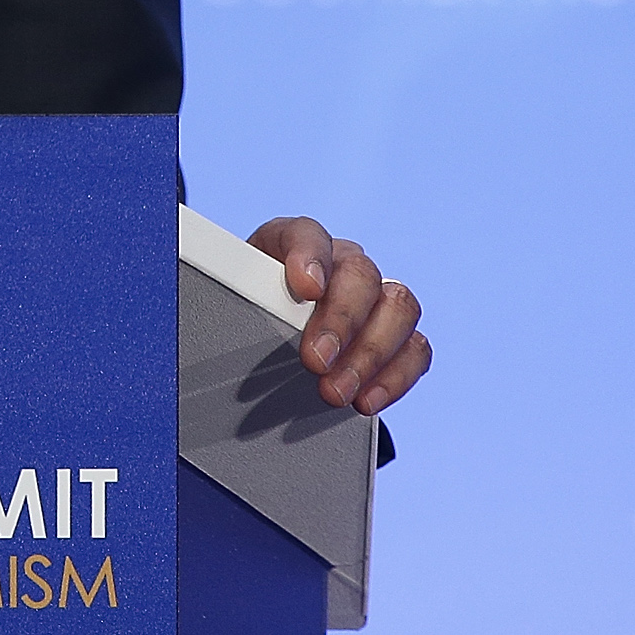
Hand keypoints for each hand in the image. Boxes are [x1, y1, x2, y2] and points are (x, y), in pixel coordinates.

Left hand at [245, 217, 429, 416]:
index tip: (305, 288)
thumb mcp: (233, 299)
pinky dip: (395, 377)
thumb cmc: (249, 309)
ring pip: (399, 306)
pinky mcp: (398, 333)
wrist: (271, 332)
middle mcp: (342, 262)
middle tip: (314, 361)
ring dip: (370, 354)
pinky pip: (416, 347)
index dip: (309, 257)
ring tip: (336, 392)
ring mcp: (376, 295)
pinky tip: (366, 401)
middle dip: (340, 320)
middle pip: (361, 273)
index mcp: (295, 243)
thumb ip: (233, 301)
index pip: (307, 233)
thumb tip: (218, 323)